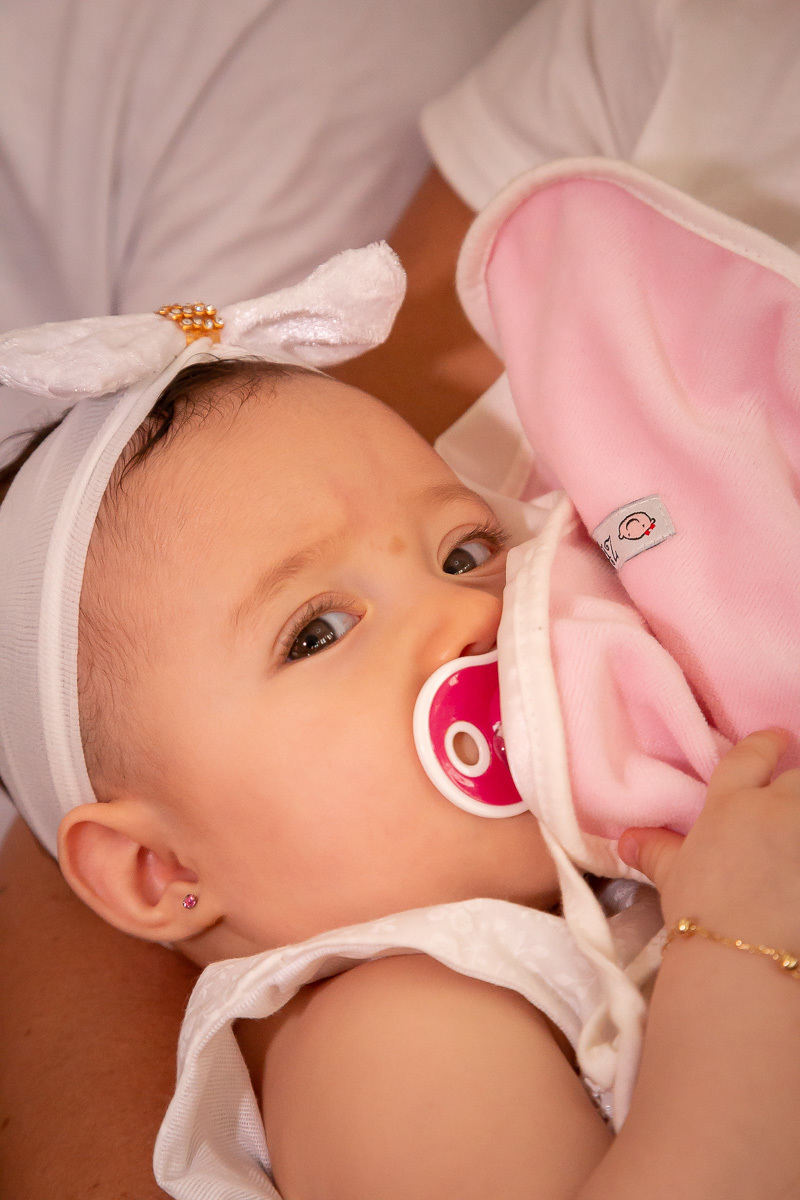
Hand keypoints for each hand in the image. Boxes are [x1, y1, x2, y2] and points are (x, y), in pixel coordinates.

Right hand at [618, 729, 799, 947]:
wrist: (745, 953)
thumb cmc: (702, 915)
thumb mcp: (673, 879)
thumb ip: (656, 851)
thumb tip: (626, 839)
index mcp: (730, 805)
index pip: (752, 756)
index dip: (767, 744)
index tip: (777, 738)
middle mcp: (773, 806)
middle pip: (798, 777)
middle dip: (796, 785)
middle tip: (789, 804)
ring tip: (793, 836)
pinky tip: (799, 867)